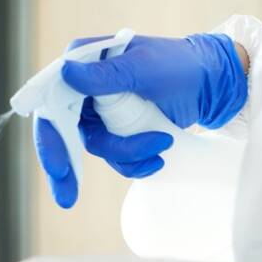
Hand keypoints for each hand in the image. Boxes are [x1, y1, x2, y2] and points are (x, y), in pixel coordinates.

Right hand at [34, 33, 246, 207]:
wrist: (212, 82)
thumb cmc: (180, 64)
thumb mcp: (143, 67)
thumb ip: (105, 74)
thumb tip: (65, 73)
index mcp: (83, 62)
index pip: (53, 101)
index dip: (49, 136)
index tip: (58, 166)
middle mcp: (84, 88)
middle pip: (61, 131)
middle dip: (66, 167)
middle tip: (67, 199)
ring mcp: (100, 111)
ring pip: (96, 147)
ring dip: (125, 154)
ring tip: (159, 146)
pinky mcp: (118, 129)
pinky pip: (115, 155)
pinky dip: (135, 161)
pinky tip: (158, 157)